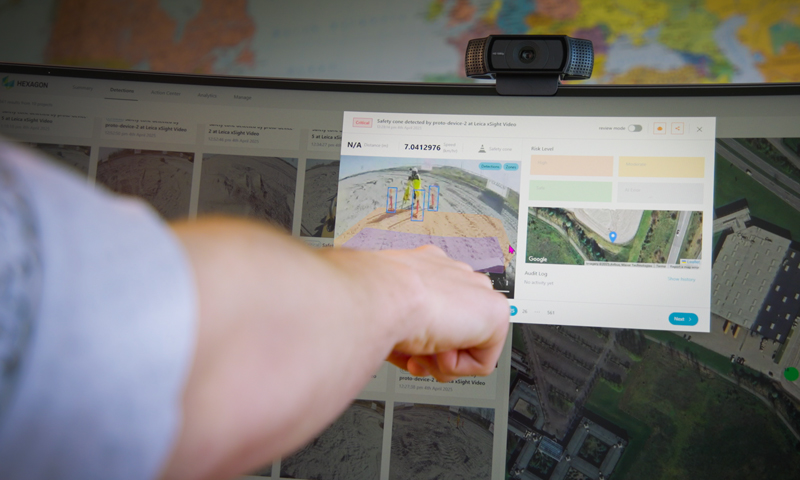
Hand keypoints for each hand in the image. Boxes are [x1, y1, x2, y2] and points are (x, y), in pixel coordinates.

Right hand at [324, 245, 509, 381]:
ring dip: (439, 358)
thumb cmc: (367, 298)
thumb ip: (394, 318)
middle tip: (413, 352)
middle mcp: (450, 274)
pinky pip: (481, 362)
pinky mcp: (496, 313)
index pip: (431, 308)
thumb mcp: (375, 307)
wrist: (378, 295)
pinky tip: (438, 349)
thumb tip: (392, 339)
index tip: (401, 343)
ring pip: (466, 344)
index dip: (418, 336)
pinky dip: (455, 368)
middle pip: (451, 327)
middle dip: (432, 350)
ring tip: (421, 346)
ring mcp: (475, 289)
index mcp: (422, 267)